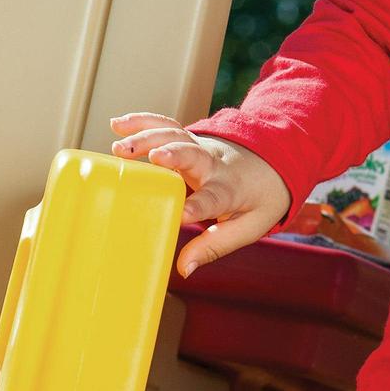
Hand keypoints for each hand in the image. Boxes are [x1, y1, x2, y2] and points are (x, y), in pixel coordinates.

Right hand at [109, 112, 290, 277]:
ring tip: (120, 148)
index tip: (183, 214)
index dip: (198, 207)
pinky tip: (118, 124)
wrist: (271, 164)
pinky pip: (165, 126)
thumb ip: (214, 246)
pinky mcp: (187, 139)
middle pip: (193, 154)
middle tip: (154, 157)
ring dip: (148, 137)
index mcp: (230, 190)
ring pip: (175, 135)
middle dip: (174, 154)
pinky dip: (142, 122)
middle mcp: (213, 164)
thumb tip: (184, 269)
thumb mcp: (247, 228)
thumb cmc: (257, 200)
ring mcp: (199, 147)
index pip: (214, 198)